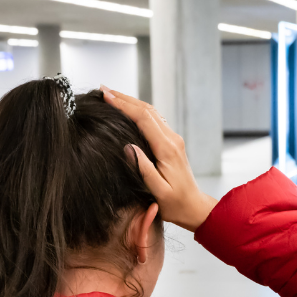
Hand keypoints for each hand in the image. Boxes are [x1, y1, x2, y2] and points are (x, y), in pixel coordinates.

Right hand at [101, 86, 216, 231]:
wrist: (194, 207)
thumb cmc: (175, 204)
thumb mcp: (158, 191)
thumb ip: (144, 169)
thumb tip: (128, 146)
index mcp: (167, 149)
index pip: (143, 118)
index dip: (123, 106)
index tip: (106, 97)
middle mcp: (172, 139)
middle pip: (147, 110)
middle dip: (124, 98)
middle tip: (102, 90)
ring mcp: (173, 139)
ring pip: (151, 112)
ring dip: (131, 102)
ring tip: (111, 95)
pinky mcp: (172, 143)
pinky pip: (154, 120)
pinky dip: (138, 111)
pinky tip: (127, 110)